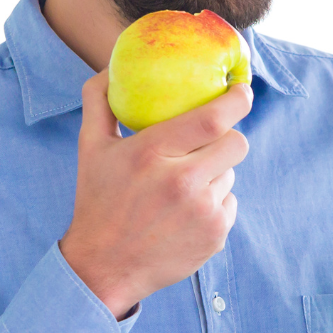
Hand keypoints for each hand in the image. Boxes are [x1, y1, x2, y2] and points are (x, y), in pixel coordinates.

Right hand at [58, 71, 250, 317]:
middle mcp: (182, 183)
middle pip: (236, 143)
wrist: (104, 267)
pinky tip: (185, 211)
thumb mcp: (90, 147)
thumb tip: (111, 66)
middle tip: (209, 139)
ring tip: (182, 184)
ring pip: (230, 173)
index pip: (213, 118)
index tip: (242, 89)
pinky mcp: (215, 235)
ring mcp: (202, 212)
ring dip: (214, 171)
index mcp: (152, 154)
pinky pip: (229, 202)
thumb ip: (99, 101)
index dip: (237, 99)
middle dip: (228, 136)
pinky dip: (213, 201)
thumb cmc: (98, 200)